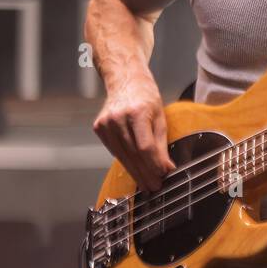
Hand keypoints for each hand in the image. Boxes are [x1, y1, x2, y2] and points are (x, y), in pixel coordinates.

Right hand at [92, 71, 176, 191]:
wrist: (125, 80)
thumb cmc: (146, 97)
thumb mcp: (160, 116)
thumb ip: (162, 142)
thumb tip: (167, 167)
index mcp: (137, 113)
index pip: (145, 147)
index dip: (154, 164)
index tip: (164, 175)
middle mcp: (118, 118)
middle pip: (133, 154)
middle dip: (145, 173)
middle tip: (155, 187)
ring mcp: (105, 124)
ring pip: (122, 156)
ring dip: (135, 172)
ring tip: (146, 184)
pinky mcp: (99, 128)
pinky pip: (114, 150)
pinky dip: (125, 161)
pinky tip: (133, 171)